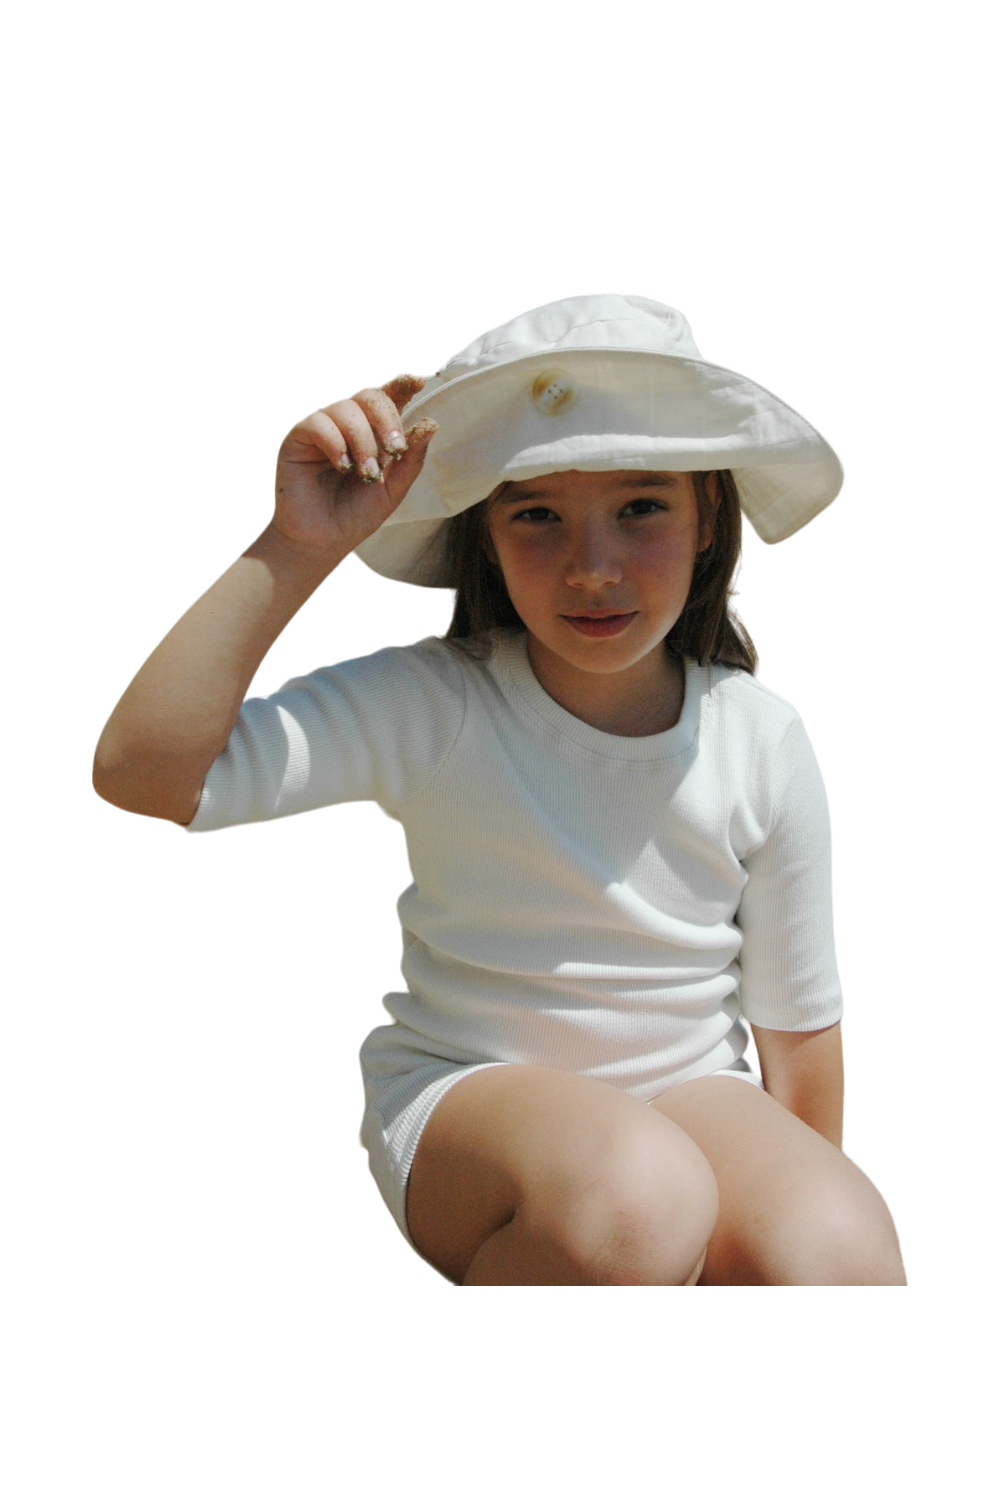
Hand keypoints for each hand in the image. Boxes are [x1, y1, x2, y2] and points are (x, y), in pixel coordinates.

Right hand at [272, 374, 436, 556]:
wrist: (324, 540)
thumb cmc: (356, 514)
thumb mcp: (393, 489)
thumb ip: (410, 459)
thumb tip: (430, 424)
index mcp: (373, 431)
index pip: (388, 396)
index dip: (402, 383)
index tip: (418, 381)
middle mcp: (348, 423)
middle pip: (369, 395)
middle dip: (387, 419)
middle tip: (394, 450)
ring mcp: (322, 428)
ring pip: (345, 408)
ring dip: (363, 441)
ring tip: (366, 473)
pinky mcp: (297, 438)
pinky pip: (317, 422)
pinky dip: (336, 443)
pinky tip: (343, 467)